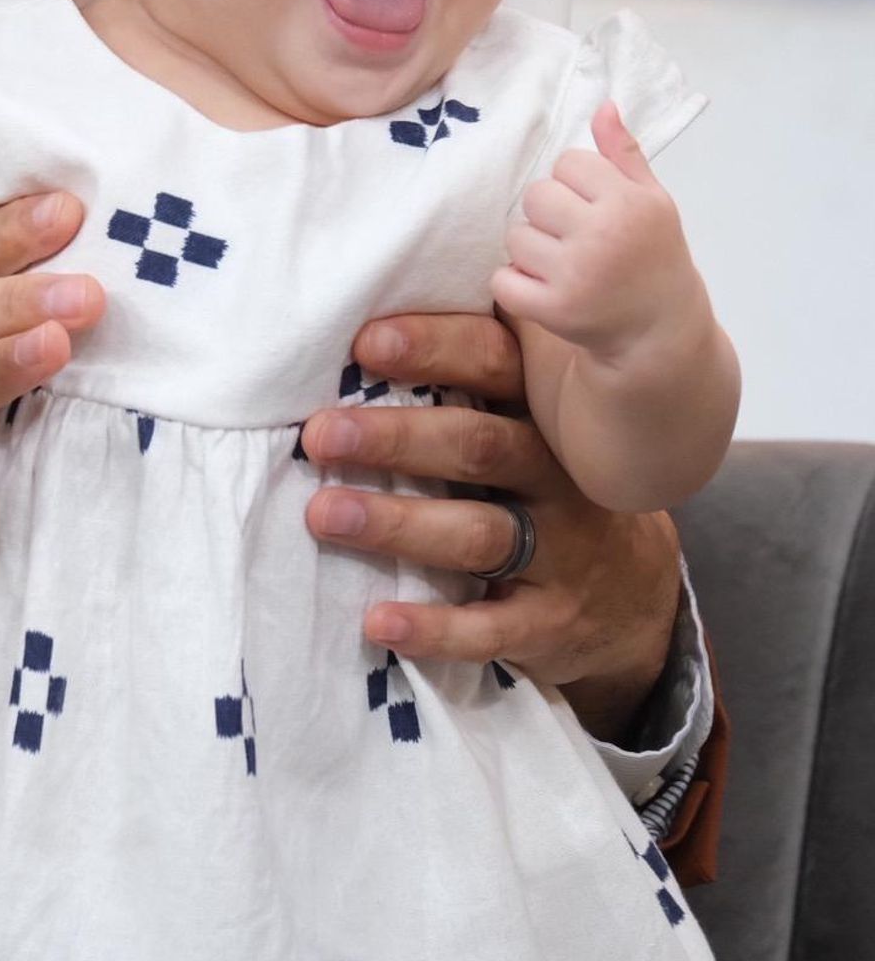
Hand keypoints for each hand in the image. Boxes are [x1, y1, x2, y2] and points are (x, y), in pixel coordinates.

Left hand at [300, 309, 679, 741]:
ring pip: (479, 534)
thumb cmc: (552, 489)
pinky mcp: (549, 623)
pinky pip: (491, 629)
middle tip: (322, 434)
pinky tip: (379, 623)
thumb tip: (369, 331)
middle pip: (480, 447)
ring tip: (324, 515)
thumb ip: (476, 384)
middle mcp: (559, 478)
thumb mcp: (537, 429)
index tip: (367, 343)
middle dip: (397, 438)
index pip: (498, 365)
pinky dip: (435, 628)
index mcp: (545, 415)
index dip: (437, 349)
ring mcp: (561, 553)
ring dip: (398, 524)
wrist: (637, 598)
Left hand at [492, 104, 700, 362]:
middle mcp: (603, 234)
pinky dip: (513, 284)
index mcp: (629, 202)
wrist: (659, 332)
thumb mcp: (653, 201)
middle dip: (549, 214)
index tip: (593, 208)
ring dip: (531, 249)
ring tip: (561, 264)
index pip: (568, 163)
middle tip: (573, 238)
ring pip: (516, 236)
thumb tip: (604, 105)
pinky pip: (503, 280)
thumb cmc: (655, 257)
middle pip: (536, 196)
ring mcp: (576, 274)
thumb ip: (624, 155)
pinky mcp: (554, 310)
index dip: (575, 184)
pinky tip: (541, 287)